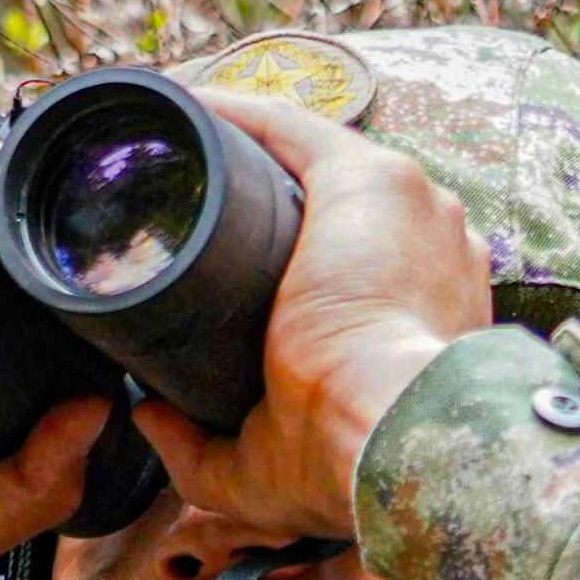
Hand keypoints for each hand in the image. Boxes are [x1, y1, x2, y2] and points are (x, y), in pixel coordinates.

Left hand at [131, 88, 490, 539]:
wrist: (386, 434)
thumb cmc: (344, 464)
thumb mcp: (257, 471)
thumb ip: (198, 452)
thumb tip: (147, 416)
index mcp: (422, 313)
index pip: (358, 262)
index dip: (292, 255)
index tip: (230, 258)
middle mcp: (432, 249)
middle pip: (335, 205)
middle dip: (261, 199)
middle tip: (186, 205)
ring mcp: (410, 207)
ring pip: (311, 154)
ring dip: (241, 145)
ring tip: (168, 148)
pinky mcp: (370, 179)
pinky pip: (290, 125)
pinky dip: (233, 112)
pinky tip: (180, 108)